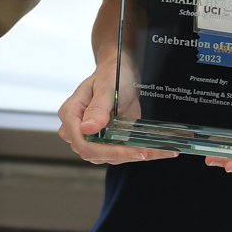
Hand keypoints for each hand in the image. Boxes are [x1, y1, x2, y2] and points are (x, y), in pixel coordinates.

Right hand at [57, 49, 176, 164]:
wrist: (121, 75)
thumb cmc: (111, 75)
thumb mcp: (106, 88)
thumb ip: (97, 108)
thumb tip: (87, 129)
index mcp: (71, 114)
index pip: (83, 143)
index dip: (108, 150)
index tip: (133, 151)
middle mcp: (77, 129)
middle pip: (96, 154)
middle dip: (124, 155)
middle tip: (149, 152)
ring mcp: (91, 137)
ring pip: (109, 157)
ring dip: (134, 155)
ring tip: (159, 151)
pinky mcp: (105, 141)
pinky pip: (119, 153)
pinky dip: (137, 152)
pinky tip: (155, 151)